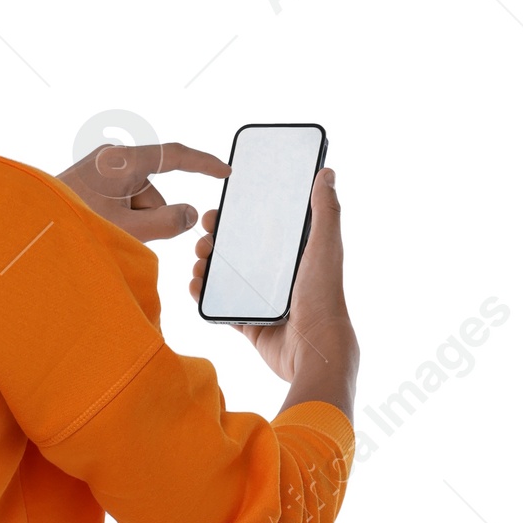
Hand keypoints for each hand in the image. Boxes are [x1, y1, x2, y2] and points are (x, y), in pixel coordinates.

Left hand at [57, 139, 230, 242]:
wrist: (27, 228)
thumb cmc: (71, 226)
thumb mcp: (125, 229)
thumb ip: (165, 223)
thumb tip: (191, 214)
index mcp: (122, 161)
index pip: (175, 156)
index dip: (204, 164)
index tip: (225, 171)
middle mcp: (112, 159)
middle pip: (153, 192)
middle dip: (148, 219)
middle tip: (121, 237)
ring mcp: (99, 170)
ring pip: (136, 202)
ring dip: (130, 224)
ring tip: (101, 235)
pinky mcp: (90, 182)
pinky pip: (119, 202)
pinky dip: (118, 220)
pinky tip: (96, 230)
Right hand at [189, 164, 357, 411]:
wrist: (314, 349)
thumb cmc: (324, 296)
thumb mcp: (325, 245)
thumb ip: (325, 210)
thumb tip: (327, 172)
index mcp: (295, 255)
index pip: (262, 228)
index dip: (239, 217)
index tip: (220, 209)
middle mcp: (277, 276)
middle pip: (238, 251)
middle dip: (216, 241)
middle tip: (203, 237)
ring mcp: (261, 300)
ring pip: (225, 278)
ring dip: (206, 267)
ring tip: (198, 261)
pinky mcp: (249, 323)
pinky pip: (221, 306)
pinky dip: (205, 296)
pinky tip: (195, 285)